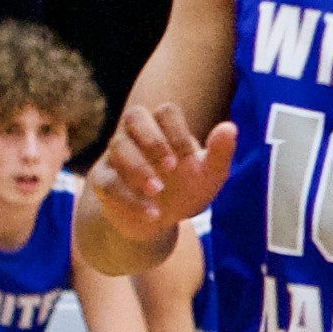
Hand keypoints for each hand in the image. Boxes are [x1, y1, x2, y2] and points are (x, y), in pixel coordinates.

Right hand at [87, 105, 237, 242]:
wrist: (160, 220)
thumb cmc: (186, 188)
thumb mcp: (210, 175)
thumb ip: (220, 152)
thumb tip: (230, 127)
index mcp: (164, 128)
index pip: (166, 111)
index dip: (178, 132)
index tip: (190, 158)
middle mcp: (137, 135)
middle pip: (134, 115)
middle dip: (154, 140)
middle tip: (172, 167)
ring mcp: (116, 155)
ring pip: (117, 145)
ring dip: (139, 168)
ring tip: (158, 191)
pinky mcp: (102, 179)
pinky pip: (107, 181)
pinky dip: (130, 198)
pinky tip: (153, 214)